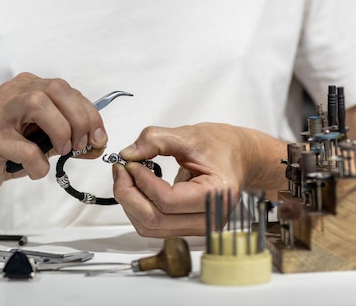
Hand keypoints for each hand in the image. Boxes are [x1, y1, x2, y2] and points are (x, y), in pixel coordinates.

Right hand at [0, 72, 107, 204]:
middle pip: (56, 89)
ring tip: (60, 151)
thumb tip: (98, 144)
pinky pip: (24, 147)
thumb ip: (69, 138)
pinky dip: (38, 163)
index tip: (98, 137)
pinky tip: (35, 170)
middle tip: (79, 145)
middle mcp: (12, 93)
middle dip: (78, 119)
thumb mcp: (43, 141)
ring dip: (60, 131)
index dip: (90, 114)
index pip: (67, 90)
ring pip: (38, 104)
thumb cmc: (6, 151)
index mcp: (27, 87)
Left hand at [112, 123, 286, 236]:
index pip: (167, 201)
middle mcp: (209, 218)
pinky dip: (138, 207)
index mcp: (215, 194)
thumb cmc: (222, 146)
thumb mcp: (189, 135)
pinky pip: (154, 225)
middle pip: (154, 220)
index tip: (130, 163)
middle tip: (120, 170)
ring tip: (126, 177)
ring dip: (130, 202)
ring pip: (150, 227)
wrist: (240, 156)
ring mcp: (198, 226)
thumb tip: (128, 153)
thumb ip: (156, 140)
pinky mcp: (187, 225)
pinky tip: (137, 186)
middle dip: (128, 194)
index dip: (142, 182)